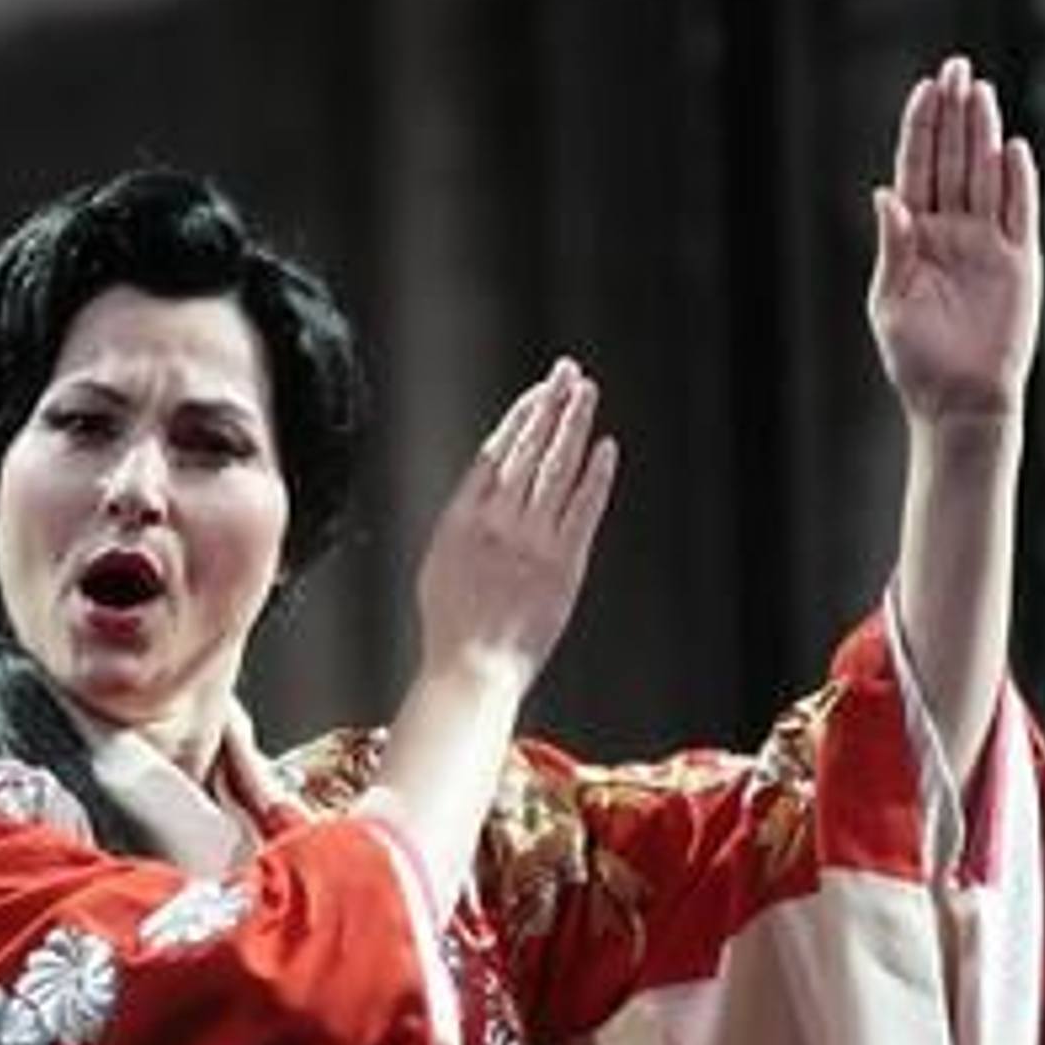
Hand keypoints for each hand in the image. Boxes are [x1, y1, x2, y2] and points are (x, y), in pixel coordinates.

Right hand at [415, 358, 617, 693]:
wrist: (471, 670)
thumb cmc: (451, 629)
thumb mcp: (438, 564)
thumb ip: (462, 524)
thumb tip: (483, 494)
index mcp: (462, 517)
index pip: (497, 451)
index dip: (521, 417)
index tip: (538, 394)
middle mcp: (499, 521)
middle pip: (531, 448)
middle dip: (552, 405)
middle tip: (569, 374)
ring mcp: (534, 542)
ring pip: (557, 468)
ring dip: (574, 426)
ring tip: (586, 394)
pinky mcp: (564, 565)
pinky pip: (584, 510)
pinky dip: (596, 477)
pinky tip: (605, 449)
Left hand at [868, 57, 1042, 425]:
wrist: (958, 401)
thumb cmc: (916, 361)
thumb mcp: (891, 303)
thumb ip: (892, 248)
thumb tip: (885, 195)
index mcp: (914, 238)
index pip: (918, 170)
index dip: (922, 129)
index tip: (924, 88)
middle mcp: (952, 232)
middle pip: (953, 160)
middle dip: (954, 115)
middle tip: (956, 67)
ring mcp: (987, 243)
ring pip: (986, 174)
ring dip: (983, 134)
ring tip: (981, 92)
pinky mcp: (1019, 261)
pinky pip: (1019, 211)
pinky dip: (1018, 181)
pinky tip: (1012, 149)